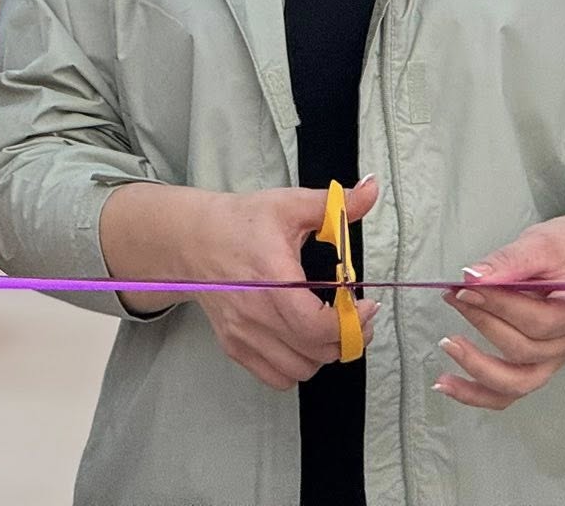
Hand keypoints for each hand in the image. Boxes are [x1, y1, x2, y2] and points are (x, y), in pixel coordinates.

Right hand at [188, 177, 380, 391]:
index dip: (350, 323)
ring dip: (324, 353)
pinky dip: (298, 366)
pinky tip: (304, 340)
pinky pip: (277, 377)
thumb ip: (336, 203)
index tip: (367, 306)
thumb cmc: (240, 222)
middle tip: (359, 316)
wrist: (193, 240)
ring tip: (333, 328)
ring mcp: (243, 334)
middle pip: (315, 351)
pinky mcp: (235, 347)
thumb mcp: (290, 204)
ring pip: (300, 370)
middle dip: (348, 336)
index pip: (314, 324)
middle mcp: (255, 312)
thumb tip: (371, 188)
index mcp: (272, 276)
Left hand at [434, 210, 564, 410]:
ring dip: (477, 367)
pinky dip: (477, 393)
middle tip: (455, 296)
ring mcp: (557, 359)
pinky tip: (448, 384)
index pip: (537, 321)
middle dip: (483, 323)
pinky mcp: (539, 366)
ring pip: (517, 383)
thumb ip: (508, 261)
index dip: (499, 307)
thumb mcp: (541, 243)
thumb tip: (472, 278)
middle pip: (524, 349)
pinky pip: (509, 392)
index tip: (466, 288)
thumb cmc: (564, 249)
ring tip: (448, 344)